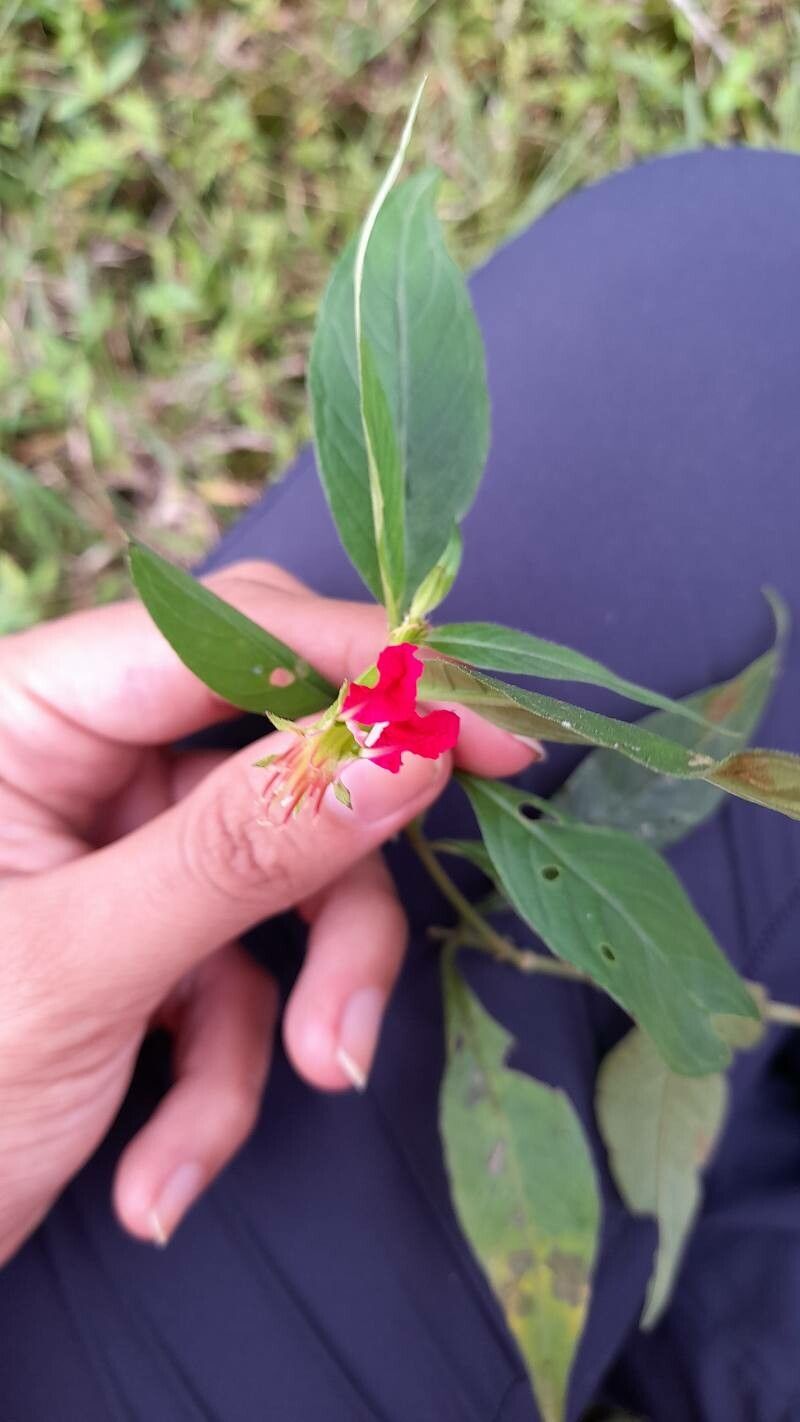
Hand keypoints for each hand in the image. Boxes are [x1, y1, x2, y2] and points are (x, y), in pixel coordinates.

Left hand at [0, 560, 535, 1258]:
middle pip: (268, 750)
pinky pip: (235, 975)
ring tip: (308, 1084)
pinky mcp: (135, 940)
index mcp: (20, 713)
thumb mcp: (80, 967)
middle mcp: (69, 762)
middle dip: (334, 865)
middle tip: (430, 886)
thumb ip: (247, 846)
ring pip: (275, 877)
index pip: (219, 634)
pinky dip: (224, 1072)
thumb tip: (406, 743)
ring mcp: (107, 853)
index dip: (361, 666)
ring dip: (299, 999)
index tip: (483, 725)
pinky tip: (156, 1175)